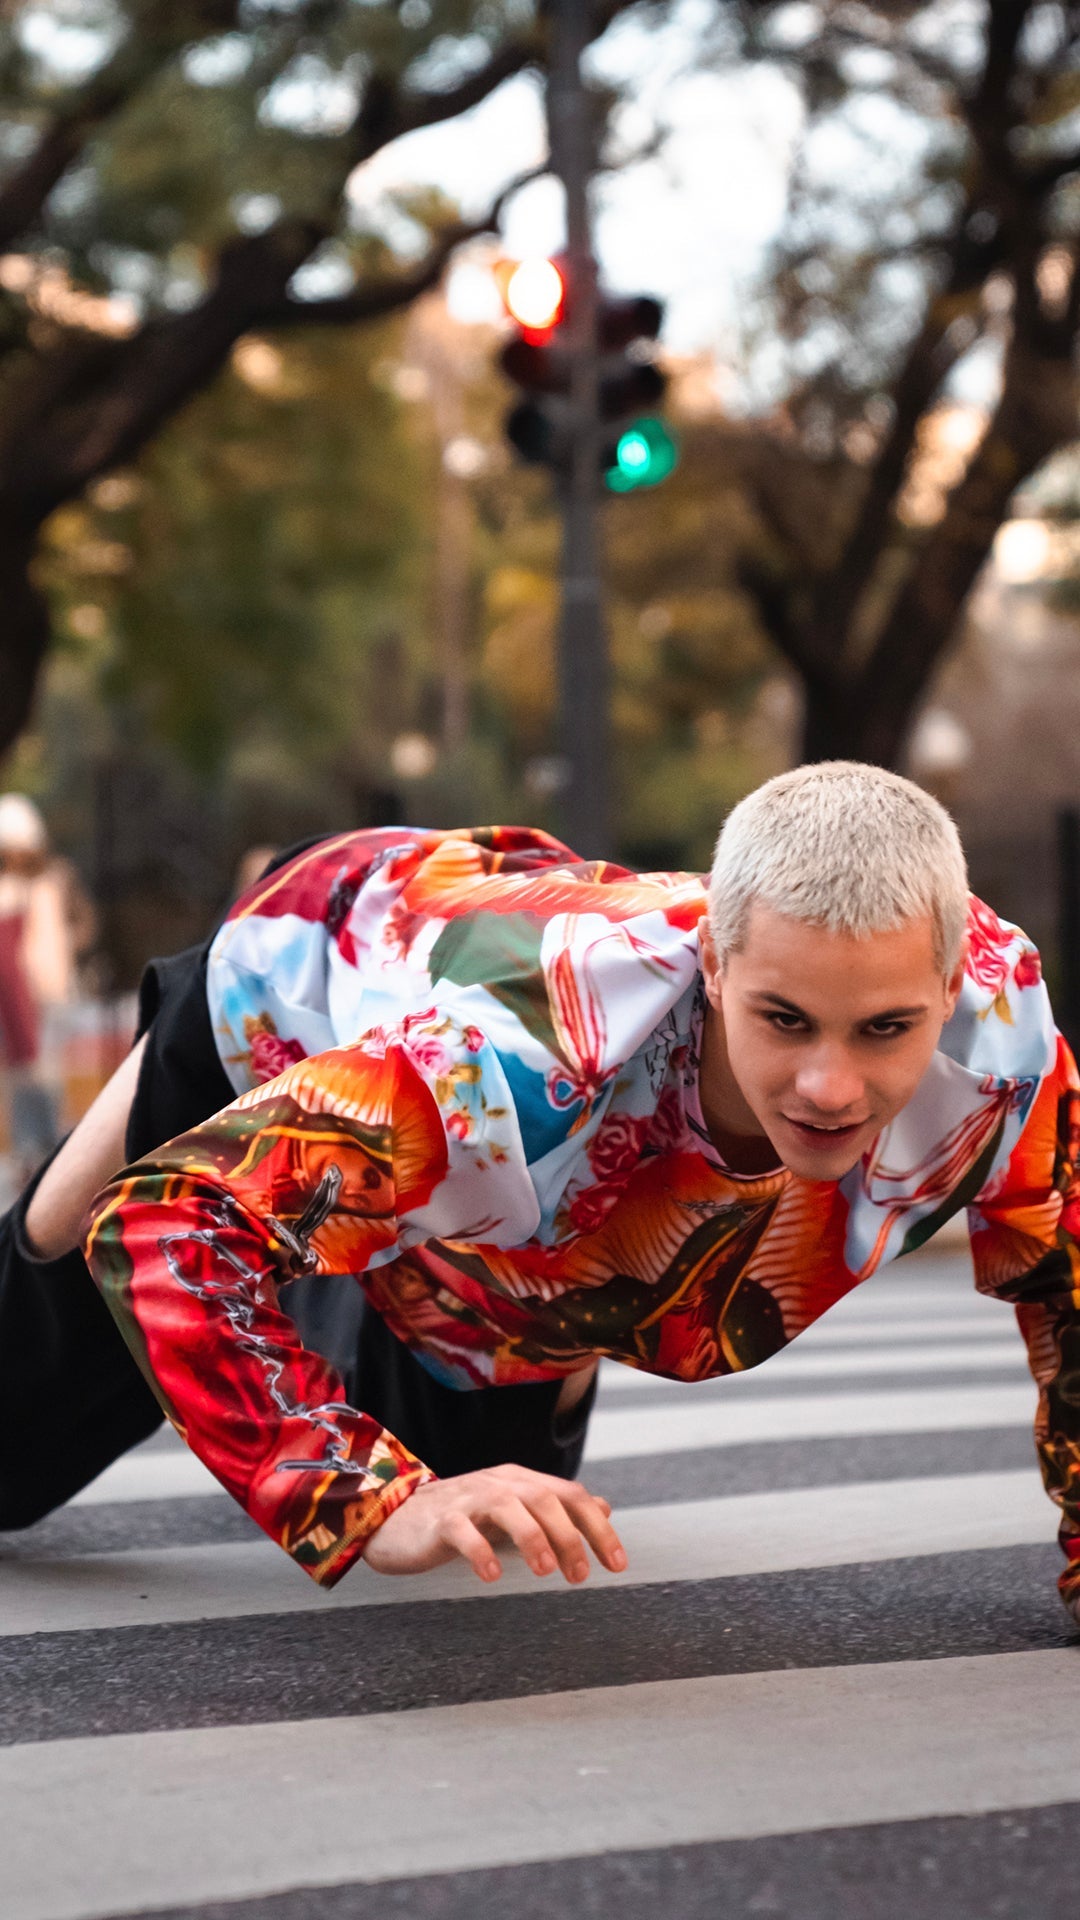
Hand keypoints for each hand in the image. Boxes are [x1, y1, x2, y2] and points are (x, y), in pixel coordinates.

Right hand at [361, 1463, 626, 1585]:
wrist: (395, 1517)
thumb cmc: (460, 1518)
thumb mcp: (514, 1510)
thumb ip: (556, 1508)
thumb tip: (603, 1507)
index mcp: (520, 1481)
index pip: (570, 1495)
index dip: (597, 1528)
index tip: (617, 1565)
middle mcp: (498, 1483)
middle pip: (544, 1497)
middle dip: (569, 1536)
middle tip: (580, 1577)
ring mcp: (467, 1499)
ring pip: (507, 1505)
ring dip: (532, 1537)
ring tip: (545, 1572)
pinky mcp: (439, 1520)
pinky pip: (462, 1529)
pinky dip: (480, 1550)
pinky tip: (492, 1575)